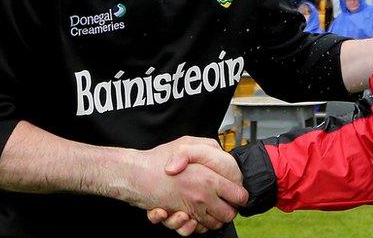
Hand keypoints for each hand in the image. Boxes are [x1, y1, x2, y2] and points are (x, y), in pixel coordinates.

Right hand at [123, 137, 246, 230]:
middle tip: (225, 202)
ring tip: (209, 208)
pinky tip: (191, 216)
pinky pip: (193, 230)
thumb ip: (205, 149)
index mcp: (209, 180)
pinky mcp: (177, 219)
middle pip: (229, 215)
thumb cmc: (158, 159)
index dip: (239, 194)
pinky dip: (194, 226)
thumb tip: (220, 156)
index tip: (236, 193)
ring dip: (212, 219)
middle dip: (229, 210)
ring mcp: (189, 210)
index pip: (238, 195)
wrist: (133, 174)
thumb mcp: (186, 143)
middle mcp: (201, 198)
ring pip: (212, 225)